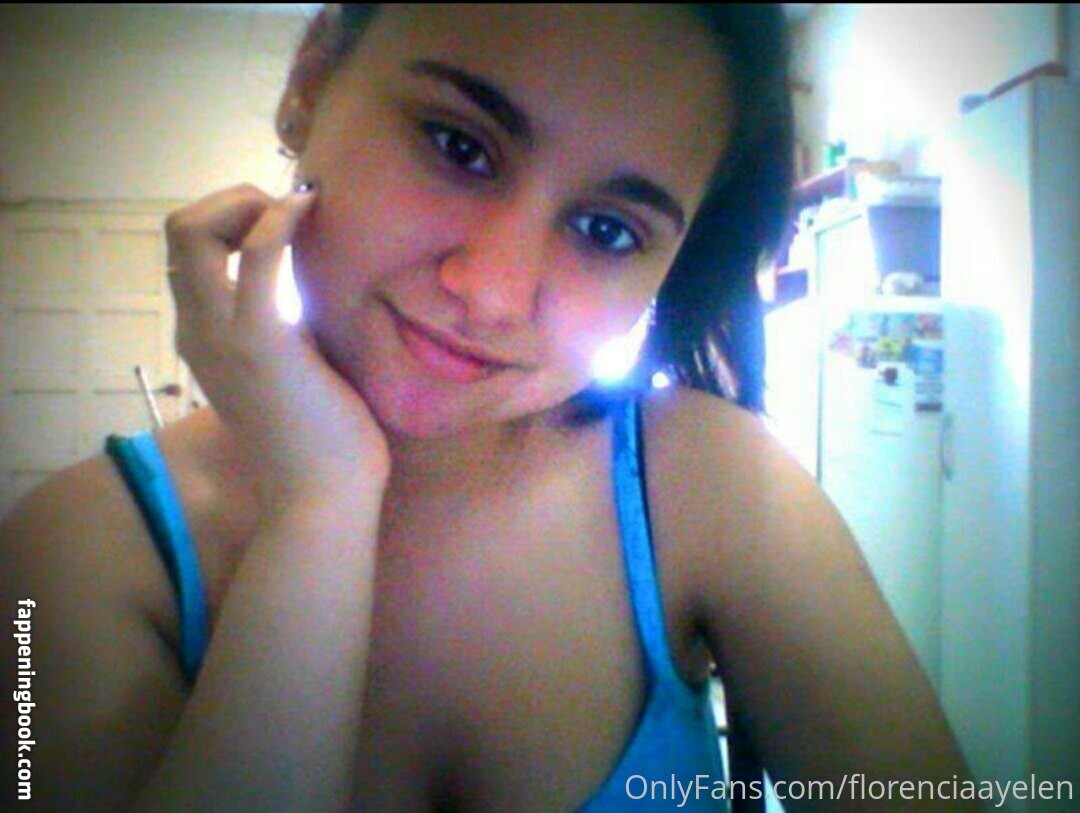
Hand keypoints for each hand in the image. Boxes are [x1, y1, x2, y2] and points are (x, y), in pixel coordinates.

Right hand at [164, 183, 389, 516]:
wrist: (321, 499)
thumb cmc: (317, 442)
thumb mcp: (287, 372)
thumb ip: (280, 330)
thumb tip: (306, 293)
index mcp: (202, 338)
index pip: (188, 254)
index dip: (228, 222)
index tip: (281, 225)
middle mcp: (197, 331)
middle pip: (178, 229)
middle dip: (230, 200)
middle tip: (284, 215)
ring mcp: (222, 335)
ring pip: (193, 229)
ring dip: (246, 202)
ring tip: (297, 213)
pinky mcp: (263, 342)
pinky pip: (258, 254)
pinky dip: (280, 218)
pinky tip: (311, 210)